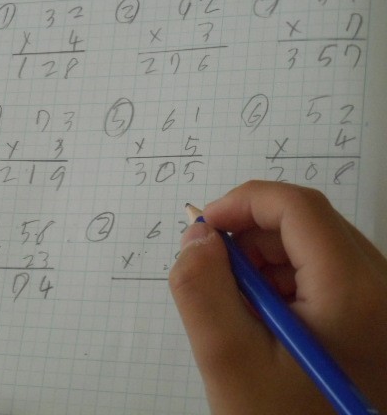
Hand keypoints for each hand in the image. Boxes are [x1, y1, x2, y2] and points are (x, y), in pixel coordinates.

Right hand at [169, 180, 386, 413]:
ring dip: (261, 261)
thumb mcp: (229, 361)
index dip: (242, 203)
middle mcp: (378, 287)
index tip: (200, 228)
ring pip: (309, 245)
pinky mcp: (368, 314)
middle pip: (304, 223)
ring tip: (239, 310)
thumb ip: (202, 289)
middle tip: (213, 275)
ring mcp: (377, 301)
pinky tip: (263, 321)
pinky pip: (318, 272)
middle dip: (247, 236)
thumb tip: (196, 236)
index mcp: (354, 291)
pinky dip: (279, 281)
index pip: (297, 207)